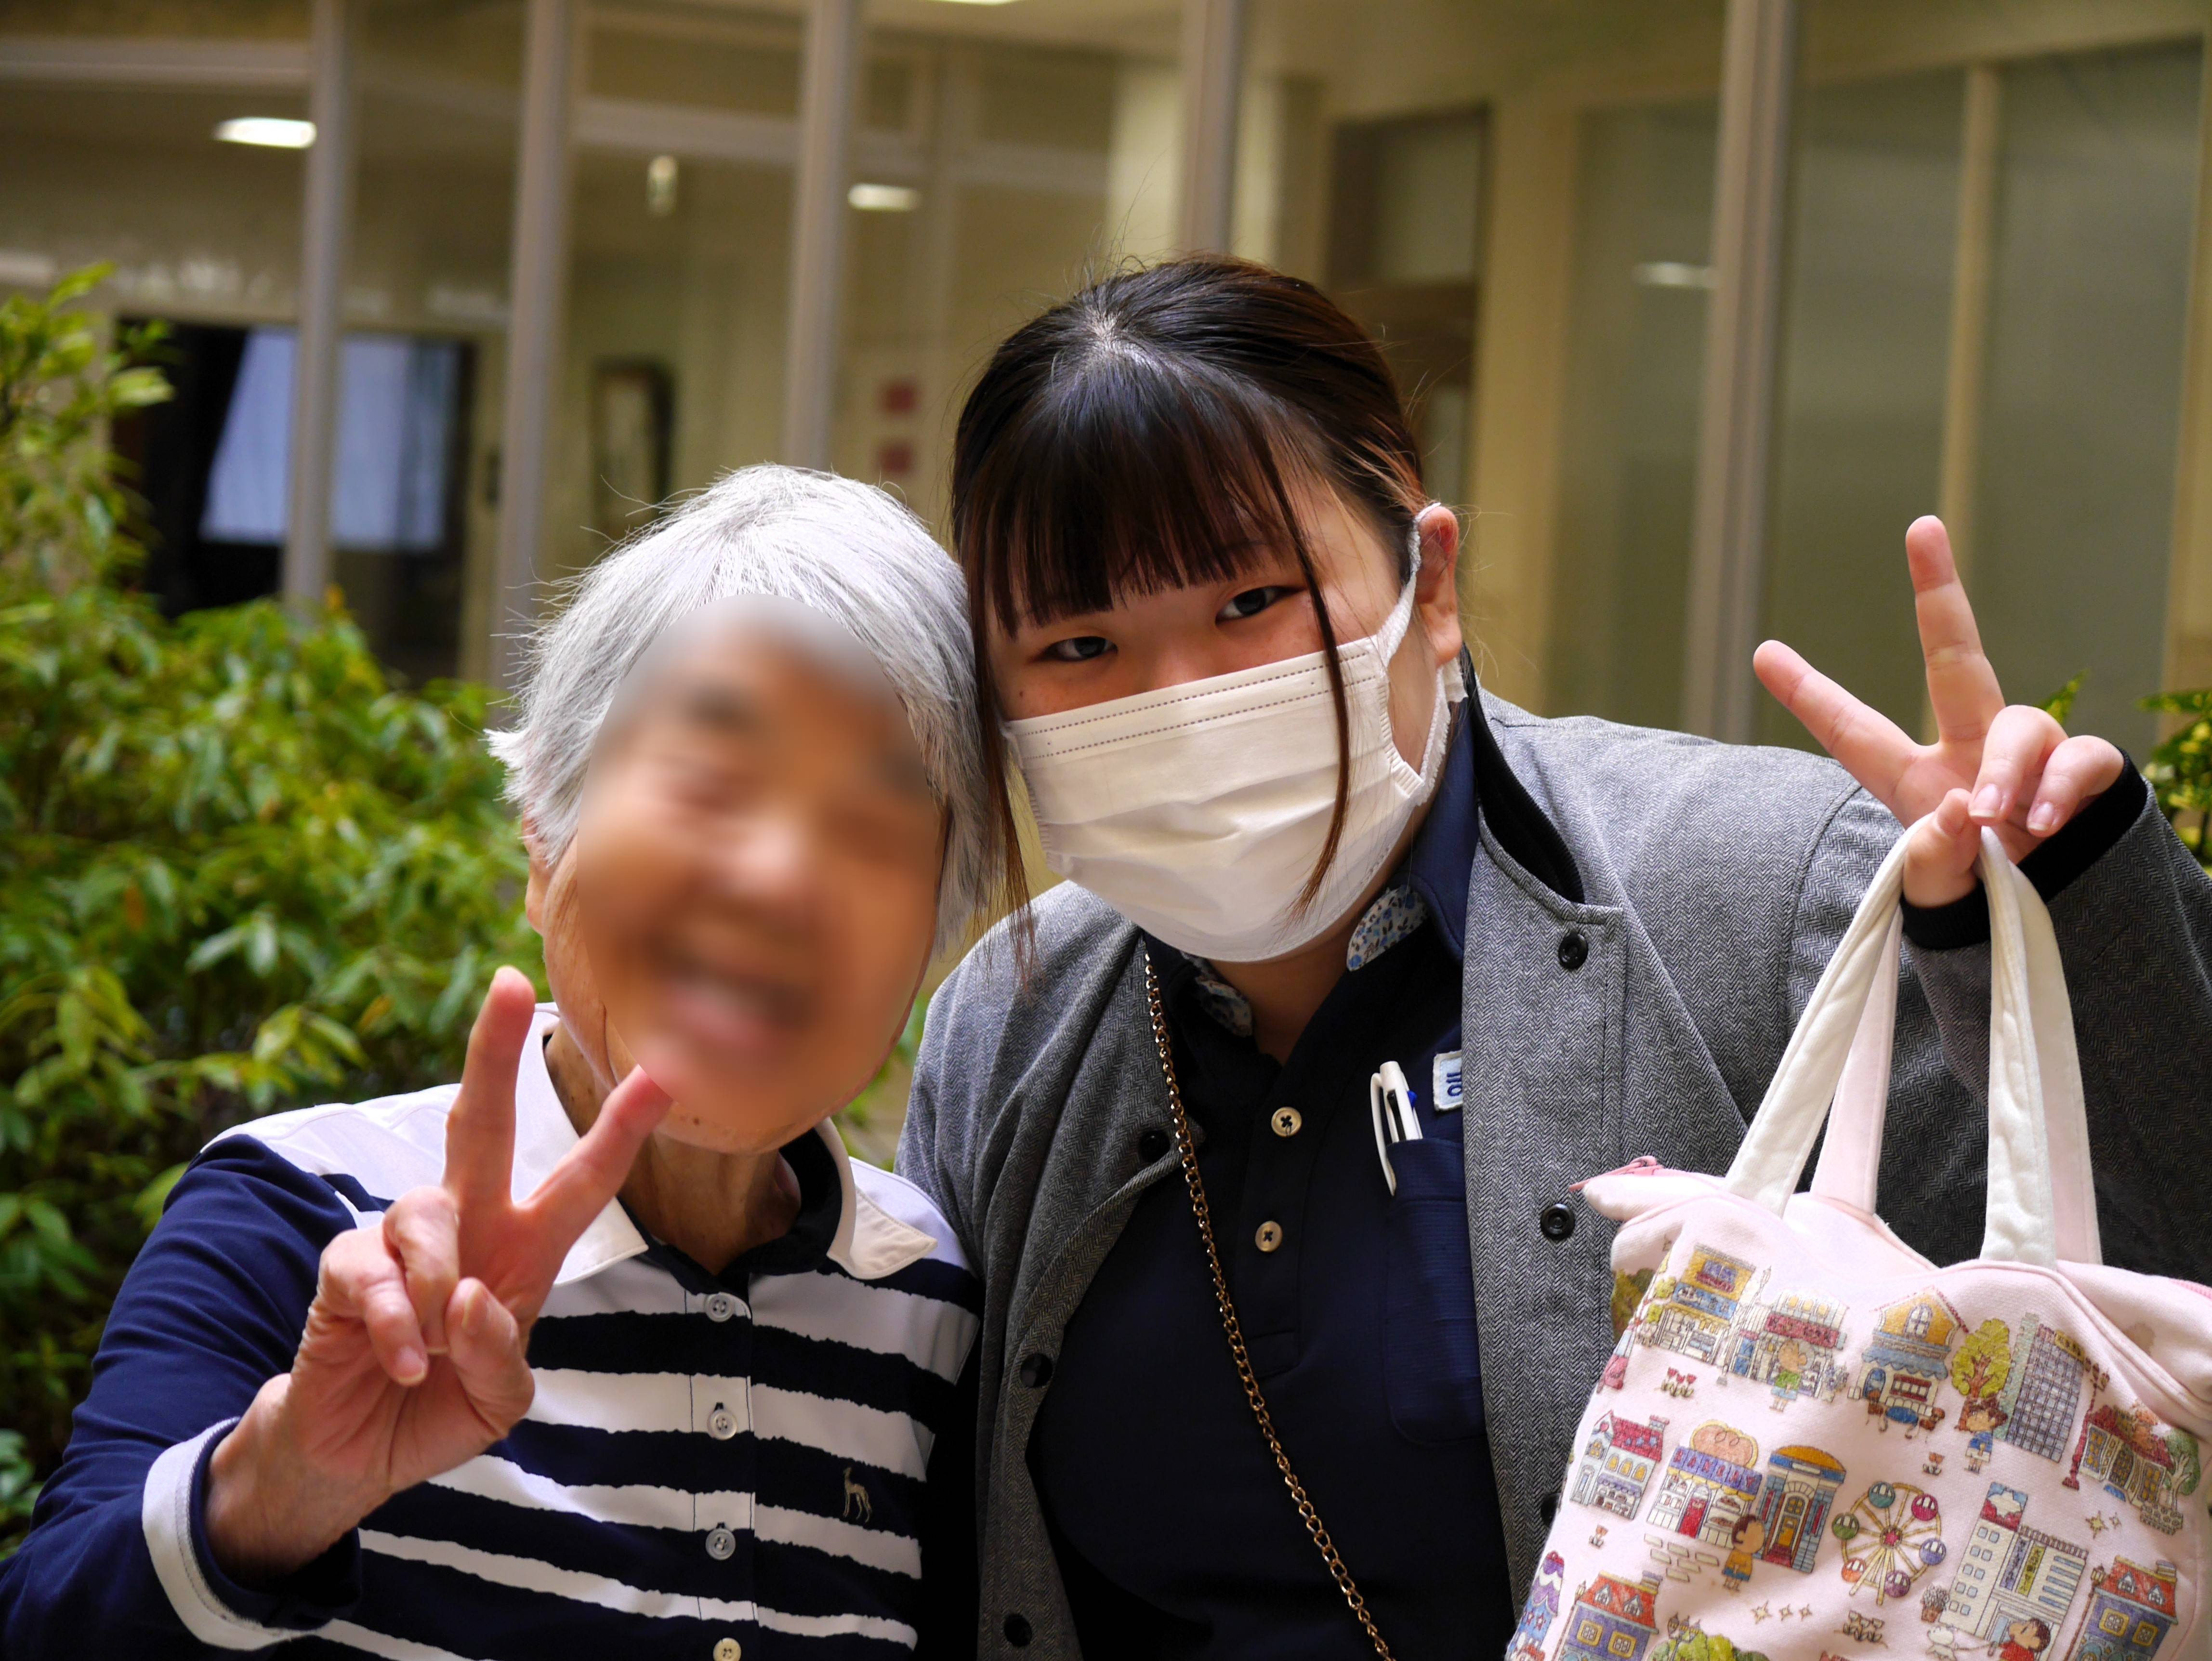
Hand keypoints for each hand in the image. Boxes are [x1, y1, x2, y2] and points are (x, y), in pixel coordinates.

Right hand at [203, 968, 669, 1584]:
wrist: (357, 1454)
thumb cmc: (441, 1409)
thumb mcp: (498, 1400)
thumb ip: (500, 1357)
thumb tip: (474, 1298)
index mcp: (524, 1250)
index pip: (583, 1180)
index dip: (621, 1128)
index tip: (665, 1070)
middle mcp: (467, 1228)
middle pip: (480, 1124)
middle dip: (494, 1053)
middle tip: (511, 984)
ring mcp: (400, 1242)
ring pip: (427, 1210)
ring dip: (441, 1282)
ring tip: (434, 1347)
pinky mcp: (345, 1269)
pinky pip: (374, 1270)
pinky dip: (397, 1323)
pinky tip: (403, 1363)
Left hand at [1753, 516, 2123, 906]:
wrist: (2053, 917)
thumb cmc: (1981, 893)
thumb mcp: (1938, 891)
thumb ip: (1932, 859)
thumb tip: (1954, 810)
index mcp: (1912, 775)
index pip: (1852, 731)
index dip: (1808, 693)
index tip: (1762, 651)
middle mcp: (1969, 746)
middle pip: (1952, 655)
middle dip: (1938, 589)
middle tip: (1923, 527)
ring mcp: (2028, 752)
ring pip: (2017, 726)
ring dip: (2003, 772)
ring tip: (1990, 818)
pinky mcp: (2080, 770)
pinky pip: (2078, 757)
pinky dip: (2058, 786)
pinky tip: (2041, 822)